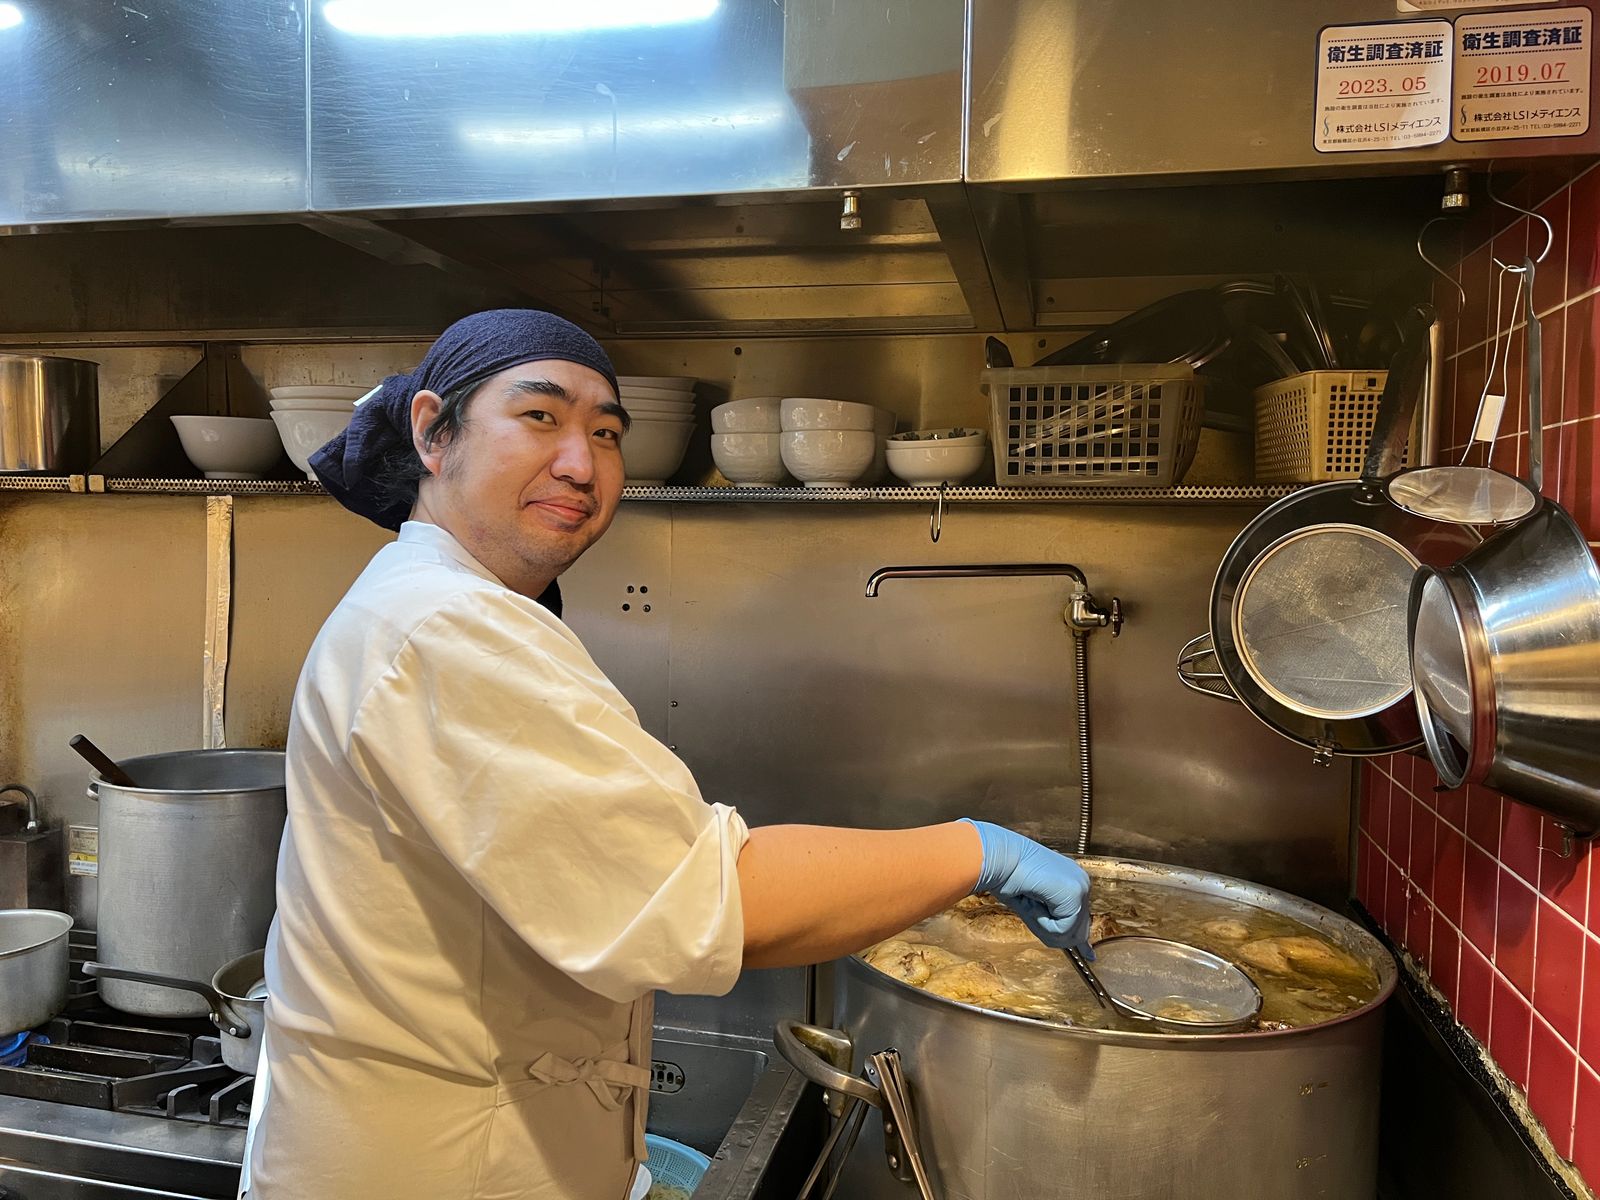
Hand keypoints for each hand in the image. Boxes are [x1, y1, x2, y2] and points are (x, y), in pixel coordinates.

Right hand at [961, 820, 1092, 955]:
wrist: (1000, 858)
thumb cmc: (1008, 877)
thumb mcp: (1033, 905)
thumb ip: (1052, 922)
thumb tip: (1071, 944)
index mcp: (1072, 881)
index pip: (1081, 918)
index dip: (1079, 939)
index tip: (1088, 955)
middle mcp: (1081, 883)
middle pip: (1080, 930)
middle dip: (1055, 934)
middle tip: (1032, 911)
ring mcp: (1081, 888)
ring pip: (1070, 933)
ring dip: (1045, 927)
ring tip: (1030, 903)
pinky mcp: (1075, 894)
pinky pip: (1062, 929)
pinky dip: (1043, 923)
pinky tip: (1033, 902)